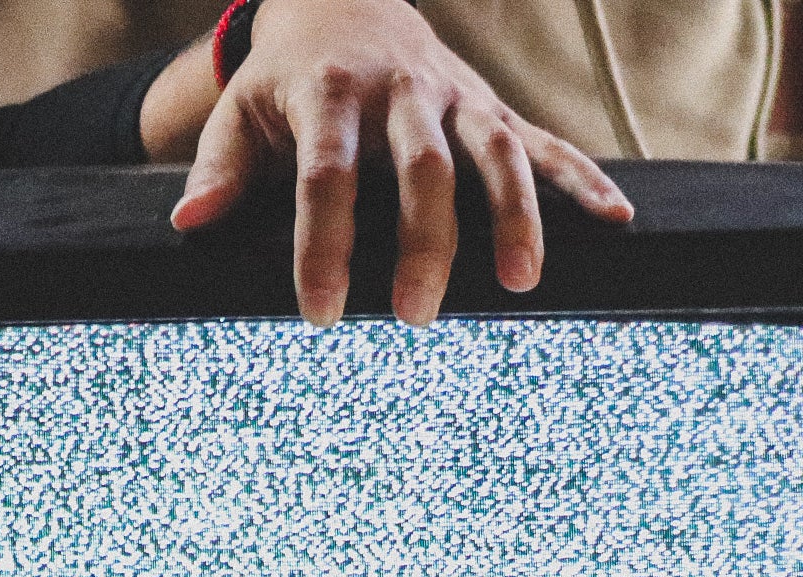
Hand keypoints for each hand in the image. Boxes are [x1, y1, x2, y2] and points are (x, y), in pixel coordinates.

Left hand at [146, 0, 632, 325]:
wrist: (340, 1)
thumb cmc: (282, 79)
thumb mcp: (239, 111)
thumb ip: (219, 167)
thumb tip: (191, 221)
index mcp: (330, 95)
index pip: (325, 177)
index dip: (324, 245)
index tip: (321, 312)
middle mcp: (402, 92)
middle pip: (421, 169)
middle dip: (424, 242)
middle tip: (416, 315)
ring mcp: (455, 95)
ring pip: (495, 151)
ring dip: (514, 216)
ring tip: (521, 282)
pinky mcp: (490, 104)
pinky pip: (542, 139)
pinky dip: (580, 177)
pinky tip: (616, 218)